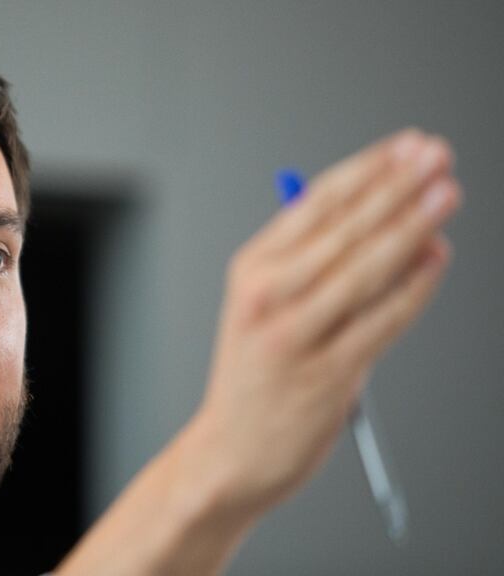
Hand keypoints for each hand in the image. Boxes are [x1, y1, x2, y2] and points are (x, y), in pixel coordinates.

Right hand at [193, 128, 461, 516]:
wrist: (233, 450)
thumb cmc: (256, 376)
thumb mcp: (265, 307)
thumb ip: (315, 264)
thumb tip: (388, 217)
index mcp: (251, 270)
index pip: (314, 203)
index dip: (368, 169)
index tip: (406, 146)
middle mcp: (269, 296)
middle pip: (344, 227)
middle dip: (397, 185)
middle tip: (435, 155)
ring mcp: (296, 333)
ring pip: (366, 266)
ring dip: (413, 225)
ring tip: (446, 194)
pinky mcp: (327, 371)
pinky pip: (384, 320)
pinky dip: (415, 286)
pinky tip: (436, 259)